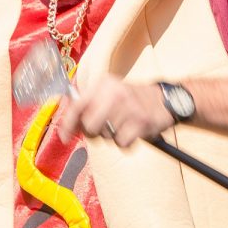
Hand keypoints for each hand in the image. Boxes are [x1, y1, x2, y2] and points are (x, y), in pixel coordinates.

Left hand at [57, 77, 174, 147]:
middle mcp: (115, 93)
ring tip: (122, 125)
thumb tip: (66, 124)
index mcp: (104, 84)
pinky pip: (122, 143)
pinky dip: (125, 143)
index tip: (64, 136)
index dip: (68, 123)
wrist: (164, 100)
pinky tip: (132, 132)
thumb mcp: (109, 92)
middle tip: (104, 128)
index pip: (78, 105)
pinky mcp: (141, 122)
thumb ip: (88, 105)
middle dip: (94, 132)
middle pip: (90, 126)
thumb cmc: (131, 99)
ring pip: (106, 136)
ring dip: (112, 136)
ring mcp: (129, 107)